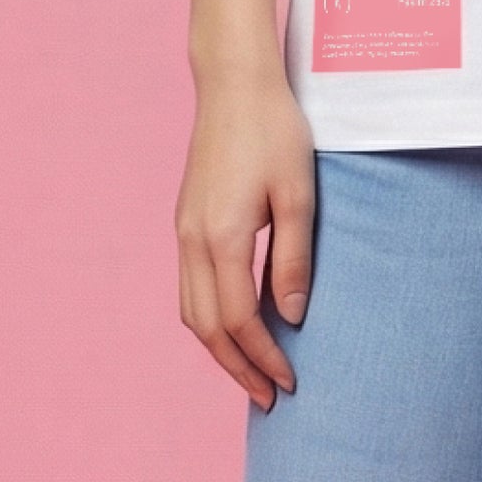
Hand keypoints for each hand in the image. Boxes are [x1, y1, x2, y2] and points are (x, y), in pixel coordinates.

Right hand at [174, 62, 315, 409]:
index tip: (289, 383)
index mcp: (221, 237)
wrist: (235, 84)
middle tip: (269, 396)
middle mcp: (192, 240)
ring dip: (219, 347)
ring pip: (191, 310)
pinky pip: (190, 286)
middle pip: (205, 328)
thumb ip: (292, 259)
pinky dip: (210, 317)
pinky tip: (237, 321)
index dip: (263, 358)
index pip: (237, 321)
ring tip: (253, 369)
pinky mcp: (186, 220)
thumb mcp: (297, 194)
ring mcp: (183, 230)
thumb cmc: (274, 131)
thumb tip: (290, 319)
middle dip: (236, 367)